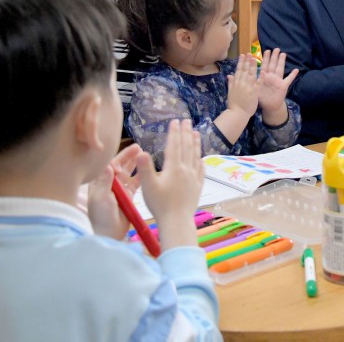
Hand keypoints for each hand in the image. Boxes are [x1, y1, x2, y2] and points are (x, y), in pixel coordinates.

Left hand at [87, 143, 144, 239]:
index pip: (110, 165)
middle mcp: (110, 183)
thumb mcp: (102, 198)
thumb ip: (106, 182)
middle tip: (138, 148)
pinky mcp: (128, 196)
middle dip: (128, 157)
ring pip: (128, 173)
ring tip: (144, 155)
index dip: (119, 158)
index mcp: (100, 182)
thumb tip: (109, 165)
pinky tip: (147, 170)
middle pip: (120, 166)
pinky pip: (135, 183)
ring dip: (135, 164)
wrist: (108, 234)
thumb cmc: (101, 216)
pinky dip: (141, 176)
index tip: (128, 154)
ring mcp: (120, 190)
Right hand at [139, 119, 204, 249]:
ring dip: (195, 143)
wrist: (177, 222)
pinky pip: (201, 170)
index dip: (174, 133)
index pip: (174, 146)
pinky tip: (201, 159)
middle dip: (185, 133)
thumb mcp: (148, 186)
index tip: (175, 121)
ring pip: (195, 156)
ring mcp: (193, 178)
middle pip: (186, 147)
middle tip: (186, 121)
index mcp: (173, 168)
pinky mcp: (197, 187)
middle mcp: (185, 170)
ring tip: (196, 133)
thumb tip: (141, 151)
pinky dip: (201, 161)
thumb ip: (145, 168)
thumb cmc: (160, 205)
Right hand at [226, 54, 258, 116]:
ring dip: (253, 66)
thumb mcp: (230, 92)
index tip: (242, 55)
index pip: (238, 70)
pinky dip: (260, 77)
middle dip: (247, 61)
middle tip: (250, 53)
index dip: (241, 62)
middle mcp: (241, 83)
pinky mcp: (254, 92)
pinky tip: (263, 71)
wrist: (237, 113)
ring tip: (255, 58)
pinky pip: (258, 83)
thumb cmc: (234, 104)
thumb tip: (229, 75)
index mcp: (235, 83)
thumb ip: (231, 83)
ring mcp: (248, 87)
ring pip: (251, 74)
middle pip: (245, 70)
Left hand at [256, 48, 298, 112]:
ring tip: (283, 54)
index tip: (266, 50)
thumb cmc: (262, 97)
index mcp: (264, 77)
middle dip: (274, 56)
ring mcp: (278, 81)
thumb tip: (237, 75)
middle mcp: (271, 77)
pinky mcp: (283, 86)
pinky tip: (296, 70)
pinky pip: (289, 80)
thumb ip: (250, 81)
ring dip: (281, 62)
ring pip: (280, 69)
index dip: (266, 58)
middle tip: (276, 48)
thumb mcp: (255, 88)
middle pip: (273, 65)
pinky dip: (293, 75)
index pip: (265, 65)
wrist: (269, 106)